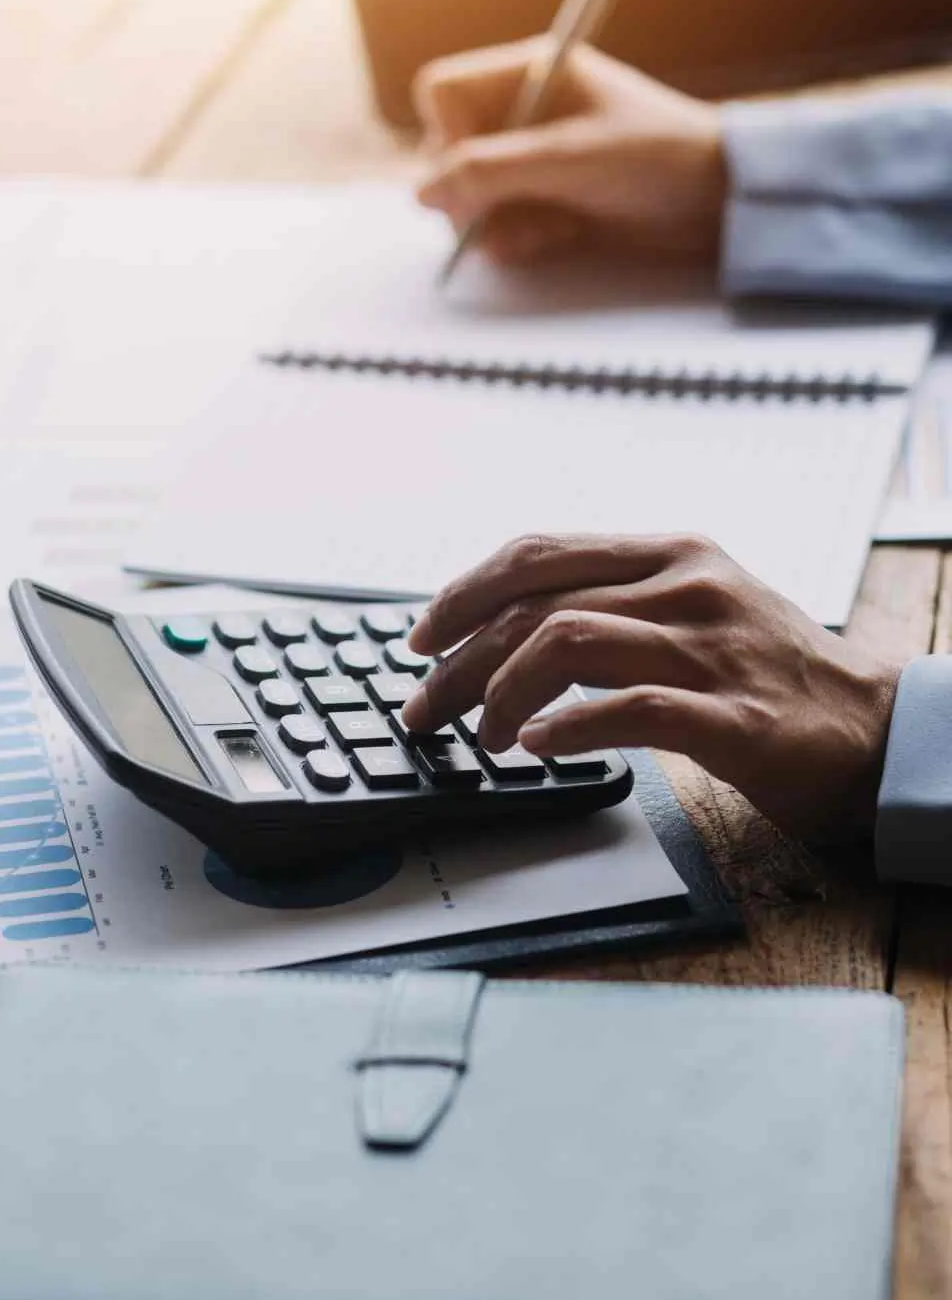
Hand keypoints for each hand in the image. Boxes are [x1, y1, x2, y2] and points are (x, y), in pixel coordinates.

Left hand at [401, 533, 899, 842]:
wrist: (878, 726)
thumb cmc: (772, 673)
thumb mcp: (695, 606)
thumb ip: (615, 602)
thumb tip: (509, 629)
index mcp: (669, 553)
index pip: (537, 553)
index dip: (463, 592)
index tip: (420, 635)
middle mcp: (686, 586)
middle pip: (534, 604)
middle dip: (458, 659)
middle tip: (423, 707)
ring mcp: (711, 649)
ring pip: (566, 643)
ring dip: (498, 694)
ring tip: (481, 736)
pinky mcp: (733, 718)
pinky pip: (629, 710)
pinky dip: (567, 727)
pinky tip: (536, 747)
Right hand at [413, 40, 726, 268]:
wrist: (720, 202)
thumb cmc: (657, 157)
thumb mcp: (569, 158)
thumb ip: (491, 172)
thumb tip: (421, 193)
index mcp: (529, 73)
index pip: (442, 93)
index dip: (445, 134)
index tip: (472, 170)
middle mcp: (522, 112)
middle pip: (446, 150)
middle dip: (469, 192)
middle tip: (500, 216)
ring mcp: (532, 160)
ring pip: (468, 196)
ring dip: (493, 222)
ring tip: (543, 229)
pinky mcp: (545, 202)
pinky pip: (497, 225)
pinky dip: (516, 240)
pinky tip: (555, 239)